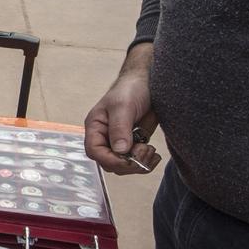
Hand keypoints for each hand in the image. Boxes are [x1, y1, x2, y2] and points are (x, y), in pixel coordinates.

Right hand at [85, 51, 160, 175]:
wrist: (149, 82)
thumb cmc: (130, 89)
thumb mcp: (123, 106)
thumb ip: (119, 129)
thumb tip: (120, 151)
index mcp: (96, 127)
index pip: (95, 151)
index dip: (110, 159)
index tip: (128, 159)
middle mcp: (105, 137)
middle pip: (110, 163)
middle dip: (127, 163)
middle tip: (144, 151)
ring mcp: (120, 142)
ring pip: (123, 166)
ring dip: (139, 164)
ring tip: (150, 151)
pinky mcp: (134, 144)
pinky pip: (136, 162)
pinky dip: (146, 162)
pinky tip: (154, 154)